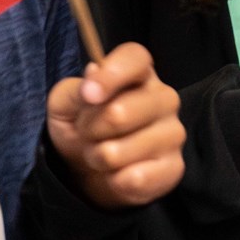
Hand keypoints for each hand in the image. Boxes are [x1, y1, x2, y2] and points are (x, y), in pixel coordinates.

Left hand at [47, 42, 184, 208]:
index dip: (111, 74)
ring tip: (102, 154)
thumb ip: (74, 90)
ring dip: (100, 158)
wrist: (89, 172)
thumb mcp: (65, 105)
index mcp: (139, 74)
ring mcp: (173, 132)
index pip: (135, 58)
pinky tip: (119, 174)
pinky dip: (116, 181)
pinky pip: (136, 178)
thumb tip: (91, 83)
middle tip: (88, 134)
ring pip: (123, 151)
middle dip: (90, 130)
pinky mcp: (174, 166)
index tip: (88, 95)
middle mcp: (164, 98)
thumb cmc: (82, 127)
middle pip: (122, 111)